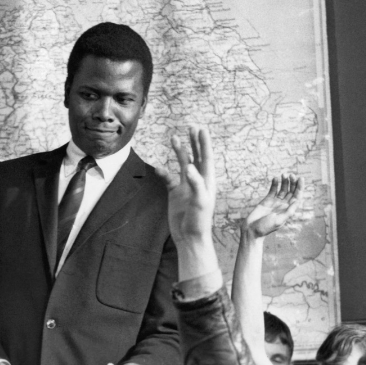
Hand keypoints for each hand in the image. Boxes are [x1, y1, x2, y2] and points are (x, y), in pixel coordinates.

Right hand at [158, 126, 216, 247]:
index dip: (204, 143)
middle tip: (192, 127)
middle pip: (196, 157)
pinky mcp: (175, 194)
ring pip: (182, 165)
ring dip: (179, 152)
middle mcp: (197, 181)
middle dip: (194, 143)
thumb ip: (195, 183)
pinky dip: (164, 173)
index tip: (201, 129)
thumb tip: (188, 166)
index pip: (206, 158)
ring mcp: (186, 187)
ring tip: (174, 138)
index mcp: (207, 181)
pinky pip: (169, 179)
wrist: (189, 237)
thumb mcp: (200, 201)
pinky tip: (158, 169)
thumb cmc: (199, 221)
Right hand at [243, 175, 300, 237]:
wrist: (251, 230)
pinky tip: (275, 178)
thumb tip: (297, 201)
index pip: (297, 196)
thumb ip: (288, 211)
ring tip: (283, 174)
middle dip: (292, 182)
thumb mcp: (279, 221)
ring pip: (283, 189)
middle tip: (291, 175)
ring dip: (284, 182)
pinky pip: (273, 190)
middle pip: (291, 191)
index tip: (300, 178)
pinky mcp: (267, 200)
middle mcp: (283, 205)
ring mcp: (275, 202)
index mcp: (288, 210)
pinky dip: (275, 184)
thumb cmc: (265, 228)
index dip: (300, 187)